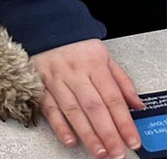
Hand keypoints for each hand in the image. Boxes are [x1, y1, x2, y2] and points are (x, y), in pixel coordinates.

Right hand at [32, 39, 143, 158]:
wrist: (45, 31)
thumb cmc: (76, 47)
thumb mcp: (104, 56)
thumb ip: (122, 81)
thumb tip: (137, 104)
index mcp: (93, 64)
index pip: (112, 97)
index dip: (124, 121)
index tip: (131, 140)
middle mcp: (74, 72)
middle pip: (94, 106)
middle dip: (107, 133)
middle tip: (116, 152)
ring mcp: (56, 79)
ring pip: (73, 110)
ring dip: (87, 133)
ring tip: (99, 151)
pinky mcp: (40, 85)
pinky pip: (49, 108)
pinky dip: (59, 125)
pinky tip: (70, 139)